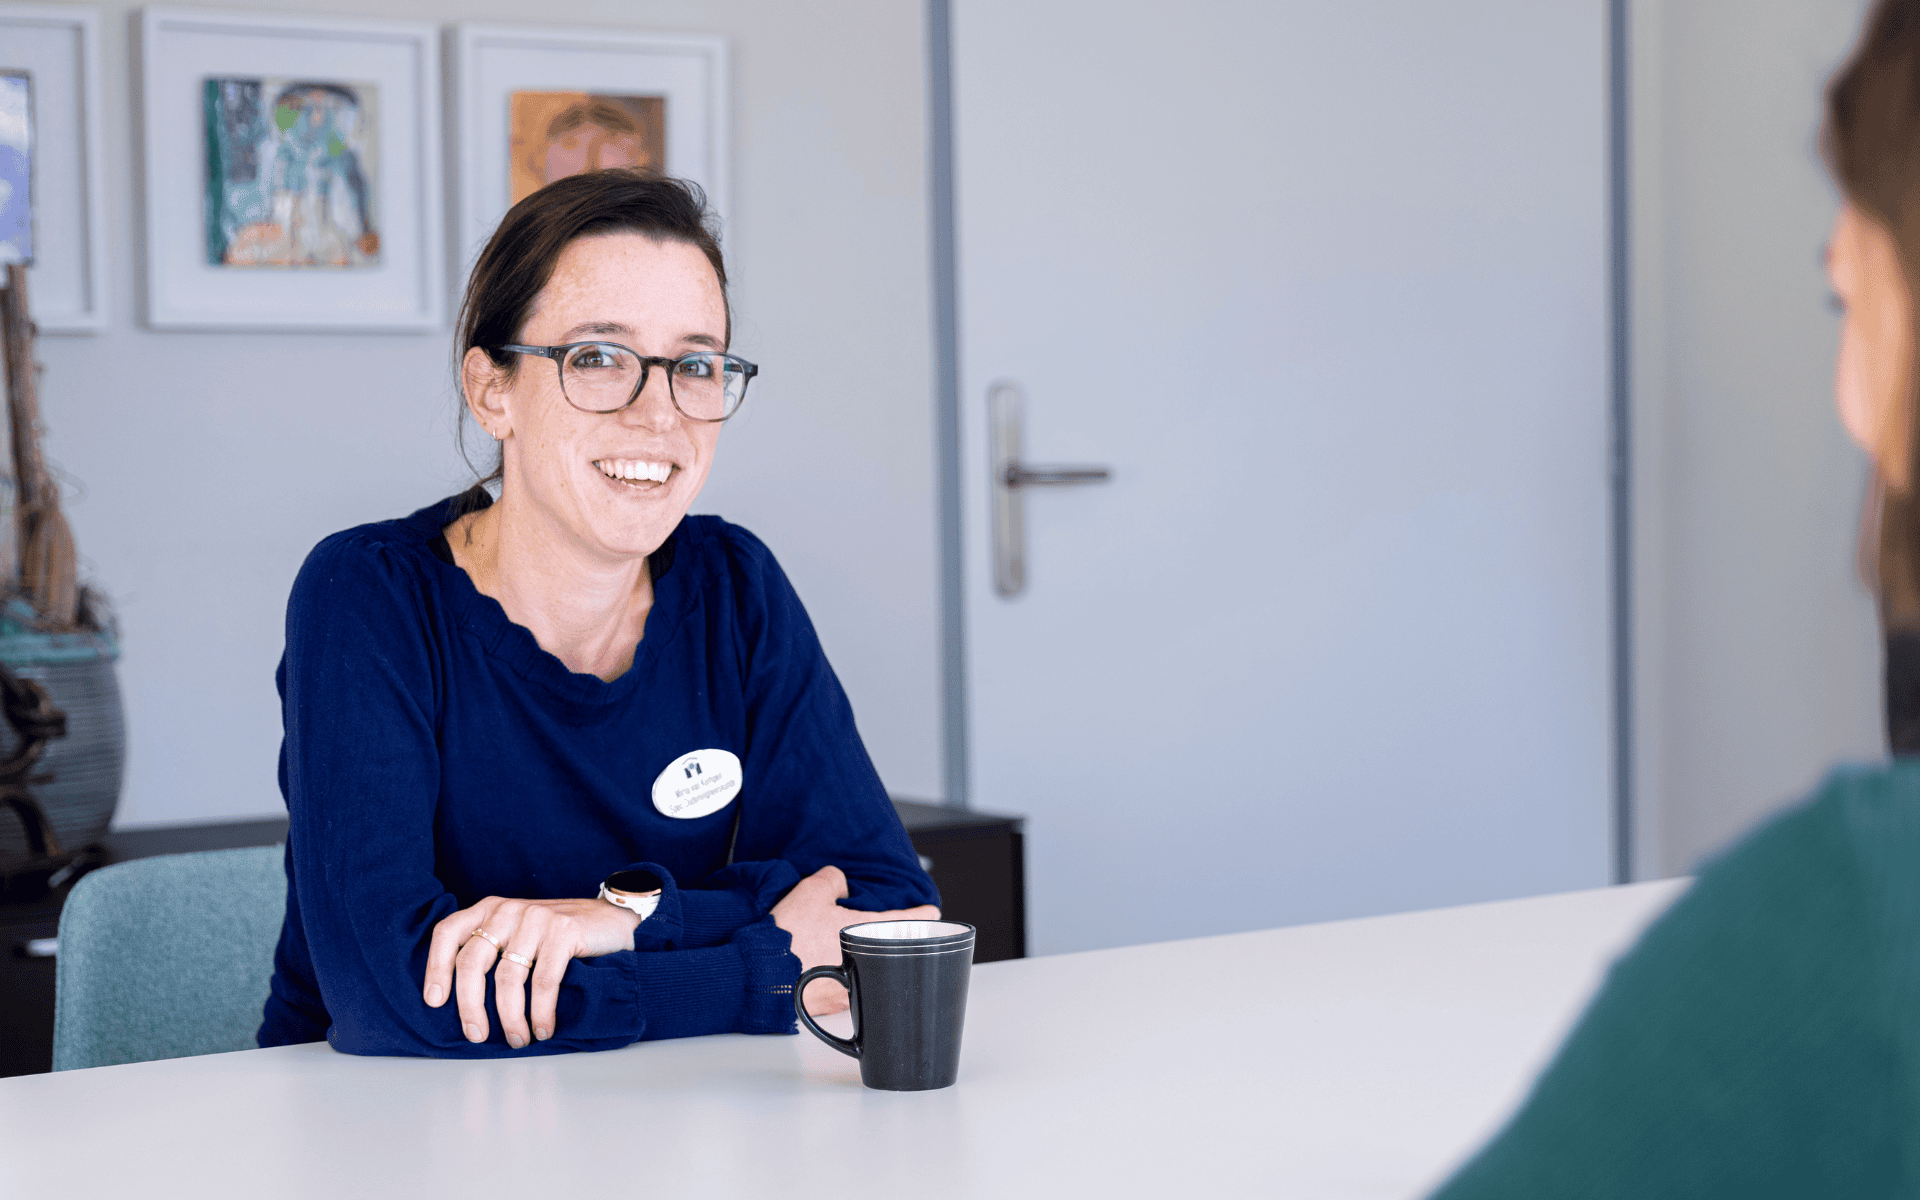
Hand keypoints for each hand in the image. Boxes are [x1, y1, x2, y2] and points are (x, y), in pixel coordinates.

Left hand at [423, 895, 641, 1048]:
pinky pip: (543, 981)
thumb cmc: (560, 936)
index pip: (448, 933)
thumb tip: (462, 1001)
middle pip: (472, 961)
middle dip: (469, 1006)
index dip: (436, 968)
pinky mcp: (564, 931)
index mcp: (491, 909)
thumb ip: (494, 949)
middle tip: (476, 1035)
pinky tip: (543, 1029)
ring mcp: (537, 918)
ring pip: (508, 977)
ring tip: (517, 1039)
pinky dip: (541, 1012)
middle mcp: (509, 910)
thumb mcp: (519, 933)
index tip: (435, 1001)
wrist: (614, 919)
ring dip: (510, 1017)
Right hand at [771, 865, 939, 1015]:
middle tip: (877, 933)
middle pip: (885, 950)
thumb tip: (840, 883)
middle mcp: (863, 964)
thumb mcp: (810, 892)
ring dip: (860, 963)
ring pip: (865, 972)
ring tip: (833, 951)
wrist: (759, 974)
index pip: (902, 920)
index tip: (933, 912)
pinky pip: (844, 990)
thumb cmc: (787, 936)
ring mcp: (848, 988)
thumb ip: (832, 880)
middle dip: (883, 941)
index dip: (920, 914)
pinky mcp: (829, 1004)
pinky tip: (819, 971)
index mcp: (864, 934)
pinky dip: (838, 980)